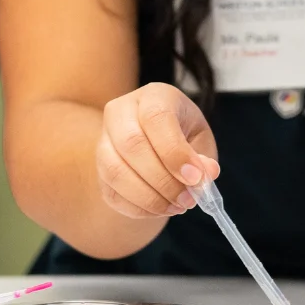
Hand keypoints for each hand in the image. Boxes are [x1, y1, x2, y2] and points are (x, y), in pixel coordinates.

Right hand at [97, 82, 220, 219]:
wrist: (156, 142)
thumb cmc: (182, 134)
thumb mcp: (200, 138)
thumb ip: (204, 156)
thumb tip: (206, 175)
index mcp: (152, 96)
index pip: (156, 119)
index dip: (175, 152)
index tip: (195, 177)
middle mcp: (120, 113)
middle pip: (131, 144)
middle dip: (163, 179)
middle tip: (188, 199)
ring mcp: (103, 141)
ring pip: (115, 171)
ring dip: (150, 197)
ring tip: (178, 206)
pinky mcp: (98, 169)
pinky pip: (112, 193)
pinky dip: (139, 208)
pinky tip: (162, 208)